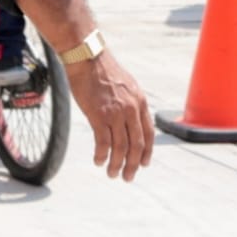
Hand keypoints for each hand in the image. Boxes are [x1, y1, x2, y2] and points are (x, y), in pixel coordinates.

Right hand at [63, 52, 153, 181]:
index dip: (147, 152)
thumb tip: (131, 120)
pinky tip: (98, 161)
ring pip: (121, 148)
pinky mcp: (99, 116)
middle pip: (137, 145)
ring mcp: (116, 113)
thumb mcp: (126, 85)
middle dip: (133, 165)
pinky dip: (101, 156)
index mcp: (140, 102)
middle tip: (127, 177)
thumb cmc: (103, 71)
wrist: (88, 58)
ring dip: (117, 165)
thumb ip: (131, 103)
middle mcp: (131, 109)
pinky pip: (103, 143)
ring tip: (112, 174)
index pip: (149, 134)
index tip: (143, 164)